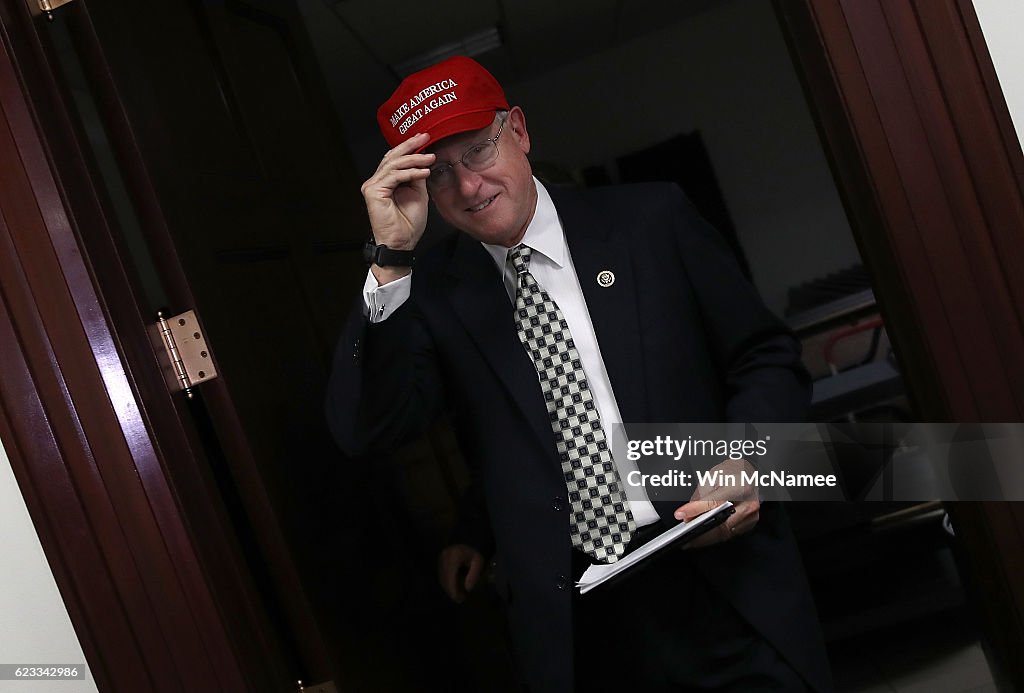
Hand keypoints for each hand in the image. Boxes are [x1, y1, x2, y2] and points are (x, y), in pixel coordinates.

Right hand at [359, 132, 434, 282]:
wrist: (402, 243)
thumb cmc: (408, 224)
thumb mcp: (418, 194)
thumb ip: (417, 177)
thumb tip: (423, 161)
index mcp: (386, 181)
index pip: (396, 159)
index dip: (409, 147)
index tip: (425, 139)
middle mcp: (377, 181)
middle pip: (392, 156)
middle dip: (410, 145)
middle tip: (425, 137)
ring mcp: (373, 185)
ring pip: (394, 164)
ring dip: (414, 159)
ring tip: (430, 158)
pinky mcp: (373, 191)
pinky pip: (394, 176)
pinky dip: (411, 172)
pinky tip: (424, 172)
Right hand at [437, 544, 483, 602]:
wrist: (466, 539)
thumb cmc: (473, 551)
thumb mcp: (478, 561)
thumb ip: (474, 574)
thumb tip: (468, 589)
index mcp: (453, 557)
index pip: (451, 577)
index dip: (454, 590)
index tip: (460, 599)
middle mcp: (443, 559)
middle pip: (445, 580)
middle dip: (452, 591)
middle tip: (460, 599)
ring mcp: (440, 560)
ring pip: (442, 579)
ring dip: (449, 588)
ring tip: (458, 595)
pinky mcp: (439, 562)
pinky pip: (441, 576)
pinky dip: (447, 583)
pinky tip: (454, 587)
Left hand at [673, 458, 759, 548]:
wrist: (750, 474)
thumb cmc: (732, 473)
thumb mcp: (713, 476)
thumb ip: (700, 495)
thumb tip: (688, 513)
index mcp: (740, 486)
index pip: (714, 502)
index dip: (695, 509)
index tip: (681, 515)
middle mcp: (749, 503)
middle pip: (721, 524)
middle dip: (701, 533)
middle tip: (685, 536)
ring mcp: (751, 515)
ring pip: (725, 533)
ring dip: (706, 538)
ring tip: (691, 540)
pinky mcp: (750, 522)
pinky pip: (730, 533)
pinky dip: (715, 536)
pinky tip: (703, 537)